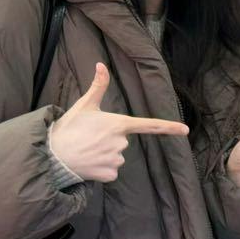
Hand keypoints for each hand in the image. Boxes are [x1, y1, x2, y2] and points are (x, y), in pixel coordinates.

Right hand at [48, 63, 187, 182]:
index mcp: (118, 124)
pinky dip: (101, 168)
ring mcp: (116, 160)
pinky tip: (88, 162)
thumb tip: (101, 64)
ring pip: (117, 156)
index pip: (149, 125)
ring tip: (87, 149)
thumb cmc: (69, 128)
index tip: (186, 131)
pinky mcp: (109, 175)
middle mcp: (121, 143)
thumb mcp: (84, 105)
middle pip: (122, 141)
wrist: (53, 156)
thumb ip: (98, 86)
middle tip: (90, 137)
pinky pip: (111, 171)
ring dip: (105, 154)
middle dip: (110, 140)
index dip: (169, 127)